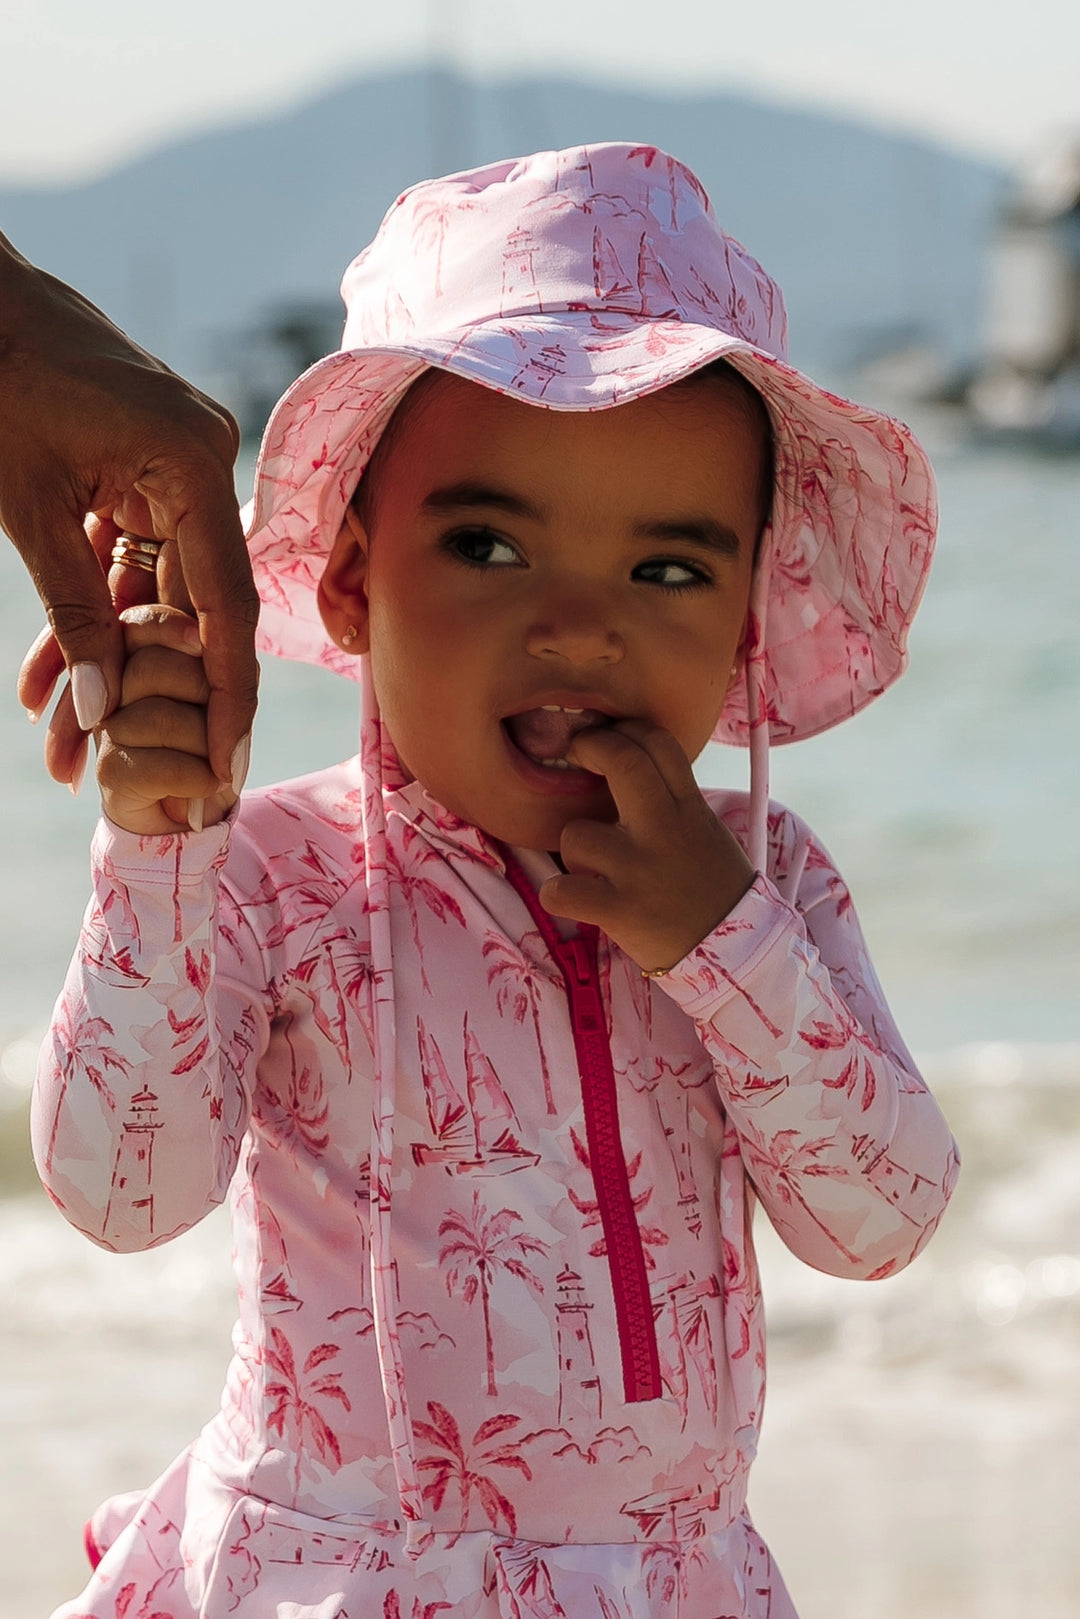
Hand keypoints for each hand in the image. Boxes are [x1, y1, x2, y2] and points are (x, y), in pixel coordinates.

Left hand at [0, 233, 258, 788]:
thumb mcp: (29, 509)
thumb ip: (73, 612)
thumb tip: (99, 713)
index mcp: (192, 464)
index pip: (225, 604)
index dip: (228, 694)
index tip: (225, 764)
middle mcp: (204, 465)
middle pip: (190, 606)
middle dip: (151, 692)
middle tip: (136, 769)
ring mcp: (178, 467)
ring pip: (153, 590)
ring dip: (108, 658)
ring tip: (64, 736)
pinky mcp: (146, 470)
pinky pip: (128, 557)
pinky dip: (92, 609)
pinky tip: (52, 675)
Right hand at [96, 605, 236, 835]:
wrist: (193, 813)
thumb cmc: (213, 744)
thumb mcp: (224, 693)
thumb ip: (215, 662)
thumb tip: (205, 643)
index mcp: (138, 655)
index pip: (141, 624)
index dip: (170, 629)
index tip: (201, 642)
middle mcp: (111, 687)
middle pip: (152, 670)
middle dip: (206, 699)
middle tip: (219, 727)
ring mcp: (104, 729)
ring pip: (159, 719)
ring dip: (207, 747)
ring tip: (212, 761)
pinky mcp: (107, 770)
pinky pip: (162, 766)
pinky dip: (201, 779)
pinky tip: (203, 785)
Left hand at [538, 720, 755, 972]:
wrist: (736, 953)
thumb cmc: (711, 888)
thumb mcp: (705, 831)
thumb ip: (672, 799)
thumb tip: (625, 764)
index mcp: (690, 809)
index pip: (659, 742)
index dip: (627, 730)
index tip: (612, 737)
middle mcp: (665, 831)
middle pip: (623, 762)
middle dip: (591, 747)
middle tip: (578, 754)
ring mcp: (640, 870)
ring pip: (576, 833)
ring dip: (573, 850)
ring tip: (591, 868)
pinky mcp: (619, 910)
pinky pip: (561, 890)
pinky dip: (558, 894)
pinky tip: (573, 898)